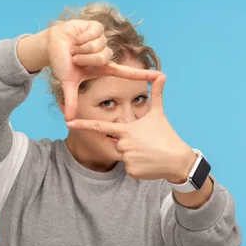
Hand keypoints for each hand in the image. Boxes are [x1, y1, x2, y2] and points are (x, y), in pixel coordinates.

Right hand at [46, 20, 161, 120]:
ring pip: (99, 47)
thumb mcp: (68, 82)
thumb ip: (71, 100)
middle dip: (86, 59)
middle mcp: (106, 55)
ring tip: (75, 48)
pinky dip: (82, 38)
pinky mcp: (97, 27)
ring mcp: (103, 41)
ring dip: (83, 48)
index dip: (144, 75)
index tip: (160, 76)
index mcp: (104, 68)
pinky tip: (77, 37)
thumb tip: (68, 120)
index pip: (128, 73)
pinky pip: (94, 35)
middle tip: (76, 58)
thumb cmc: (61, 62)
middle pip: (104, 58)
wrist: (51, 44)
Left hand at [66, 74, 196, 181]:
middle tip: (146, 144)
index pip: (101, 126)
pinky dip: (138, 167)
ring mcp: (127, 158)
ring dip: (134, 156)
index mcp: (126, 129)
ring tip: (148, 153)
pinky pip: (129, 168)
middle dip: (129, 144)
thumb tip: (162, 74)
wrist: (177, 160)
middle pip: (117, 143)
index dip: (83, 124)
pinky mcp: (131, 171)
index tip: (68, 123)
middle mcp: (123, 143)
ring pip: (123, 156)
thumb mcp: (159, 114)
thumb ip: (156, 94)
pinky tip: (148, 164)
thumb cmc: (166, 135)